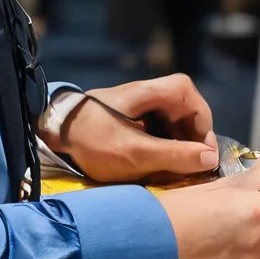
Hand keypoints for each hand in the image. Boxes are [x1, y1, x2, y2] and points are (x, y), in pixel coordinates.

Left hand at [54, 73, 218, 183]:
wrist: (49, 136)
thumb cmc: (91, 141)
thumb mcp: (135, 153)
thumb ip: (174, 155)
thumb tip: (210, 158)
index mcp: (147, 93)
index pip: (187, 93)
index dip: (201, 119)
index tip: (202, 148)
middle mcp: (143, 95)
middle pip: (181, 107)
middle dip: (191, 134)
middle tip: (192, 161)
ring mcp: (134, 107)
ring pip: (169, 119)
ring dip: (178, 141)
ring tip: (176, 166)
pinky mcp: (125, 120)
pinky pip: (155, 128)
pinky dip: (163, 144)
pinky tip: (158, 163)